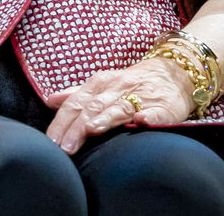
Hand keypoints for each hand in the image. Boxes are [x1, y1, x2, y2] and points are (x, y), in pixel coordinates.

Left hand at [44, 57, 194, 153]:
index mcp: (100, 84)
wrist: (173, 74)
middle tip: (65, 148)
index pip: (76, 103)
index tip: (50, 142)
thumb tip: (50, 101)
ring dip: (106, 119)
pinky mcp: (164, 107)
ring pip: (120, 108)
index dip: (62, 122)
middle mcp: (118, 88)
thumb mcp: (102, 86)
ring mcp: (141, 97)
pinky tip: (142, 123)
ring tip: (91, 130)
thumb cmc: (131, 84)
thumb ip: (77, 95)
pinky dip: (148, 117)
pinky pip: (155, 112)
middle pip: (94, 107)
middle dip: (78, 127)